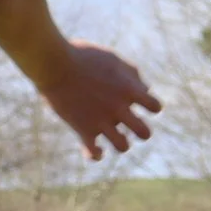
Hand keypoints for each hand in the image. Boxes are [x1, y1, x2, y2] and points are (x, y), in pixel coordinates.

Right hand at [36, 42, 160, 159]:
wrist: (54, 64)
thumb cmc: (83, 56)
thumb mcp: (112, 58)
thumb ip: (131, 73)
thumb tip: (143, 89)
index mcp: (128, 89)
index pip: (155, 107)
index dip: (151, 107)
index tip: (140, 103)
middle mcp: (118, 108)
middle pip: (144, 133)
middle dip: (141, 131)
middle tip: (130, 124)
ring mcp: (100, 120)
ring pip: (122, 147)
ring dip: (121, 143)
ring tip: (114, 136)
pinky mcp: (82, 128)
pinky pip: (93, 153)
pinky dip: (96, 154)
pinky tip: (97, 149)